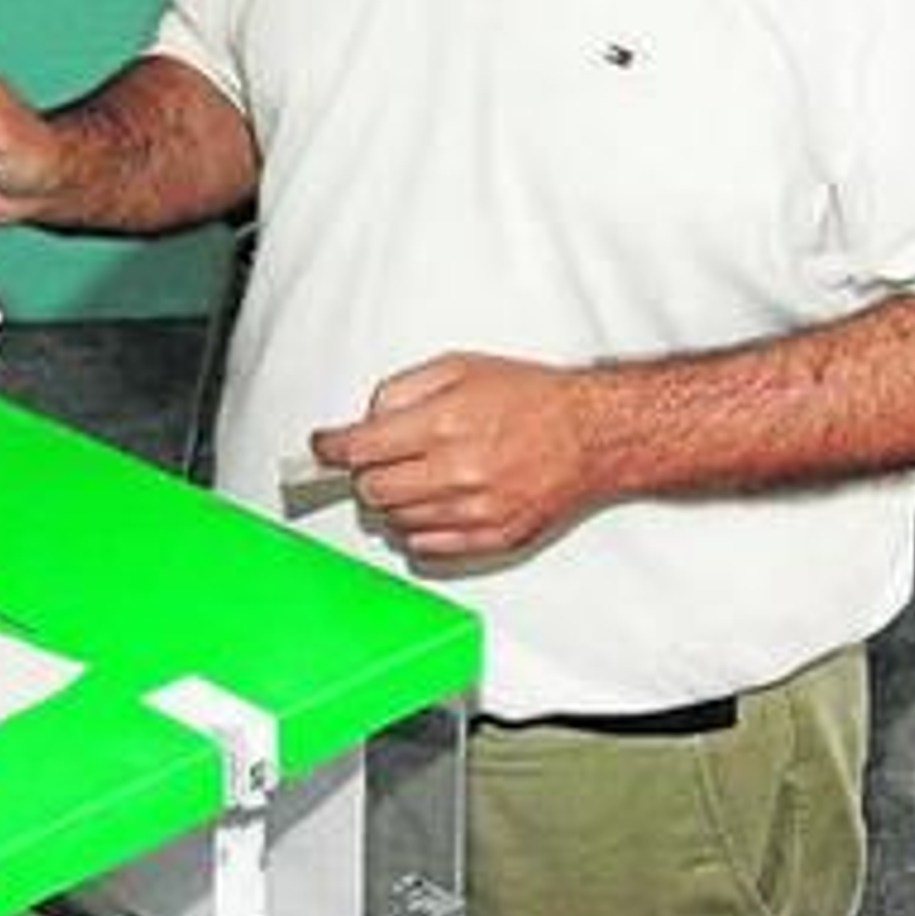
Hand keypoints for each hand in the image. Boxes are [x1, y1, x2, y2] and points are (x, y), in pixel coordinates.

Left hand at [310, 352, 596, 558]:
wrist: (591, 435)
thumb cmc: (531, 398)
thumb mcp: (460, 367)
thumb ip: (402, 389)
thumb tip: (366, 418)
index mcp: (443, 424)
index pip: (360, 449)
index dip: (332, 448)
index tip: (323, 447)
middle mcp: (456, 472)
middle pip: (371, 491)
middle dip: (366, 472)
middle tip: (380, 457)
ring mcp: (474, 512)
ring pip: (395, 522)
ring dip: (394, 500)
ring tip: (420, 474)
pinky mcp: (490, 539)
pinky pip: (426, 548)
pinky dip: (419, 527)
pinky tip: (437, 501)